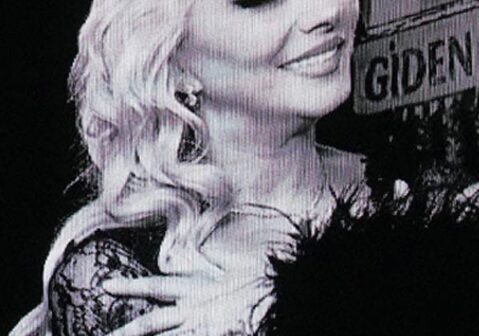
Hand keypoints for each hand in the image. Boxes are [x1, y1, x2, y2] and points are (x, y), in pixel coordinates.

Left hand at [102, 269, 271, 335]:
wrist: (281, 291)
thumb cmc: (264, 277)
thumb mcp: (241, 264)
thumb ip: (220, 262)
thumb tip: (206, 250)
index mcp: (200, 287)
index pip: (158, 287)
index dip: (132, 287)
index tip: (107, 286)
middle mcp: (195, 309)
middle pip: (152, 323)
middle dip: (125, 331)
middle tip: (99, 334)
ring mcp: (203, 327)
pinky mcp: (213, 335)